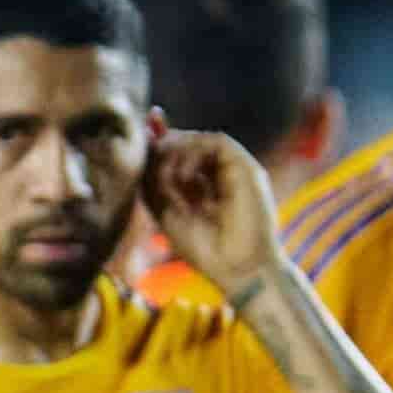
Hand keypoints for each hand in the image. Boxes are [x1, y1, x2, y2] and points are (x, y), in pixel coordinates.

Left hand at [141, 131, 282, 304]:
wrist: (237, 268)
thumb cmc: (203, 248)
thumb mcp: (165, 210)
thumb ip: (153, 178)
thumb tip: (147, 141)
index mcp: (200, 184)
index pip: (178, 152)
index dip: (160, 138)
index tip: (147, 124)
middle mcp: (218, 172)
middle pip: (185, 142)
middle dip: (161, 149)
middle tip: (151, 167)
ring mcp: (233, 168)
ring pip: (199, 140)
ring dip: (174, 154)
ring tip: (167, 181)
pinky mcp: (245, 166)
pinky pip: (215, 143)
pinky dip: (193, 154)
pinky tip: (183, 177)